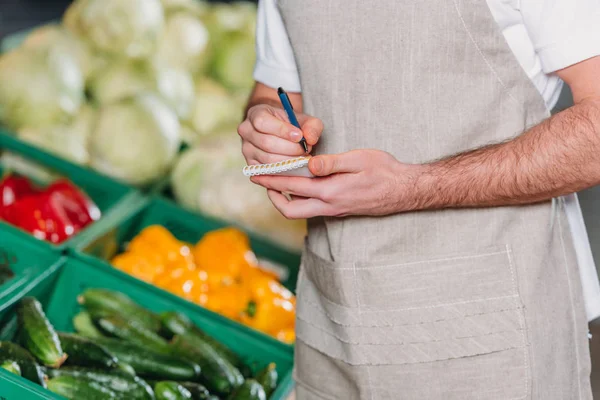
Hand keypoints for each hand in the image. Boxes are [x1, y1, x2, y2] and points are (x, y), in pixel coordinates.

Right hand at [238, 104, 323, 164]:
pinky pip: (267, 171)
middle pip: (266, 143)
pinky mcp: (252, 165)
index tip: (300, 136)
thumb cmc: (291, 123)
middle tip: (306, 150)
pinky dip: (284, 171)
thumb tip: (310, 139)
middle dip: (290, 148)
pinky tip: (295, 167)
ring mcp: (246, 149)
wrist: (279, 131)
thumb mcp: (304, 119)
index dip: (282, 130)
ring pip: (267, 159)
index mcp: (255, 114)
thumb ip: (311, 126)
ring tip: (302, 158)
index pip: (262, 122)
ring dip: (288, 161)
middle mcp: (246, 131)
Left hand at [250, 149, 426, 218]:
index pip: (293, 185)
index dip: (271, 178)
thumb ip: (331, 163)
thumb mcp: (359, 159)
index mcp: (331, 191)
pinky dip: (299, 200)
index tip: (255, 172)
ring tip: (276, 184)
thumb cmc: (384, 171)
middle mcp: (329, 205)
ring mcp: (334, 211)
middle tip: (260, 180)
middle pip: (290, 209)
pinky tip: (298, 187)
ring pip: (299, 212)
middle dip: (272, 195)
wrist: (404, 191)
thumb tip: (308, 163)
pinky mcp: (339, 211)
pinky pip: (311, 210)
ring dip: (284, 200)